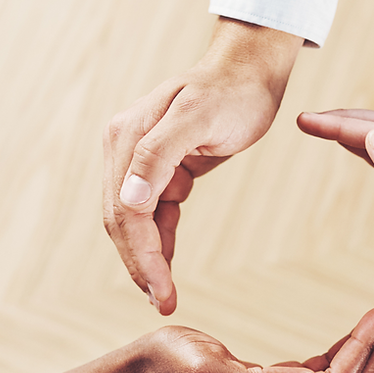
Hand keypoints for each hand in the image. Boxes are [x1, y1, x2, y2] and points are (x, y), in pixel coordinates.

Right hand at [103, 18, 303, 315]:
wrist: (250, 69)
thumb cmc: (232, 91)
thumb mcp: (200, 117)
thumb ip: (158, 154)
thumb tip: (128, 201)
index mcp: (127, 137)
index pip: (126, 211)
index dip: (141, 256)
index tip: (162, 293)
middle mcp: (124, 148)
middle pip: (122, 220)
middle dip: (141, 265)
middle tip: (163, 303)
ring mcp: (139, 158)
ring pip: (135, 222)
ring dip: (147, 258)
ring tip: (164, 296)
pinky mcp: (161, 166)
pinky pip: (154, 213)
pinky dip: (160, 240)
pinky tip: (167, 265)